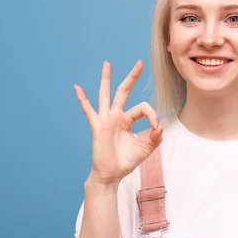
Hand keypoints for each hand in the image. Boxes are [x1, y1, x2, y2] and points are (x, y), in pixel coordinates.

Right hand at [73, 60, 162, 184]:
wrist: (111, 175)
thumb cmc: (126, 161)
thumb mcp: (145, 149)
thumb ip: (155, 137)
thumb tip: (161, 126)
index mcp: (128, 120)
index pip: (143, 108)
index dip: (152, 114)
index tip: (156, 127)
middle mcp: (116, 116)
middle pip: (124, 91)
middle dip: (132, 77)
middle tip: (140, 62)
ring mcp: (106, 119)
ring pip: (106, 94)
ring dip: (106, 78)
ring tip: (107, 63)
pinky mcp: (98, 125)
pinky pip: (88, 110)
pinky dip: (82, 99)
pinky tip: (77, 87)